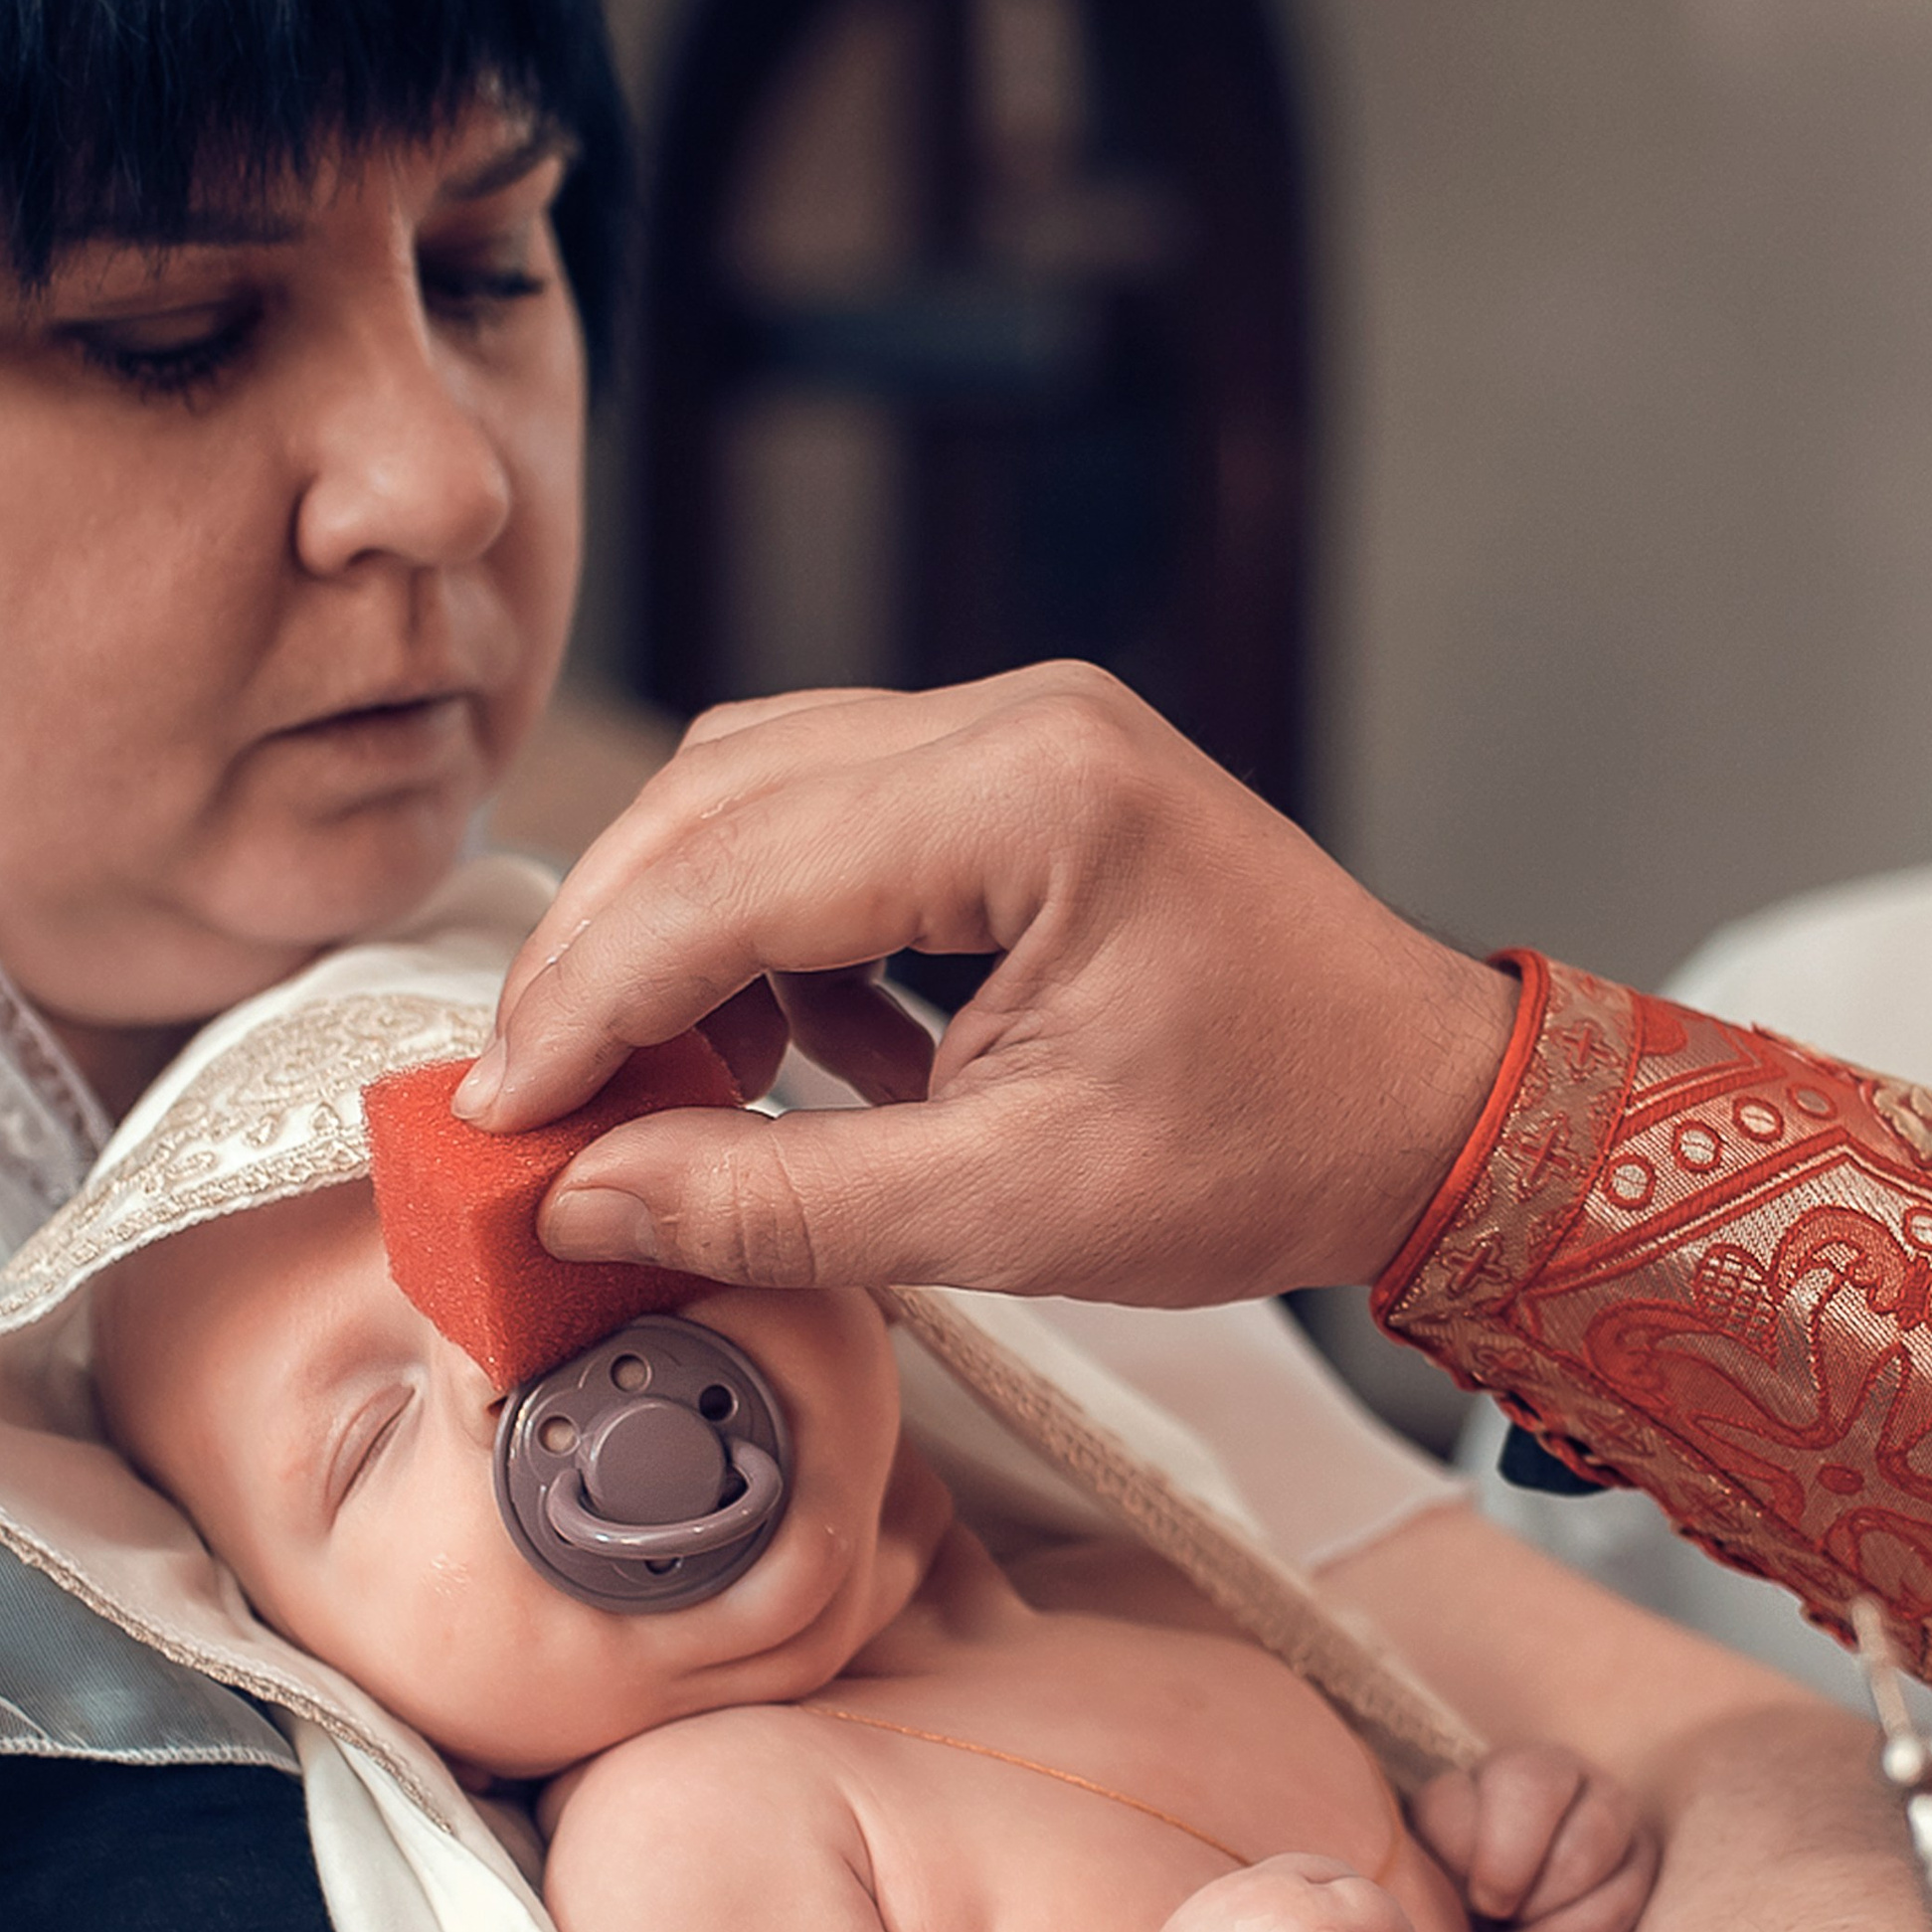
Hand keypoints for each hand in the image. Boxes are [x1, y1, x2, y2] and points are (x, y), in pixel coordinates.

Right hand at [452, 673, 1519, 1306]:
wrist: (1430, 1116)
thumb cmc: (1277, 1154)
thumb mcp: (1016, 1210)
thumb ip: (781, 1203)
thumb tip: (585, 1202)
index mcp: (1029, 796)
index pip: (724, 874)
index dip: (586, 1004)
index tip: (501, 1118)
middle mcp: (1014, 720)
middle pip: (713, 804)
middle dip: (605, 962)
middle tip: (542, 1110)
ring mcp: (1018, 733)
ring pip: (755, 798)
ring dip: (681, 942)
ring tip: (669, 1097)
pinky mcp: (1020, 778)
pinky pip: (832, 823)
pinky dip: (774, 937)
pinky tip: (798, 1060)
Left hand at [1410, 1746, 1657, 1931]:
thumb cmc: (1446, 1885)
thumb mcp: (1429, 1851)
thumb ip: (1444, 1841)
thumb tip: (1487, 1891)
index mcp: (1537, 1772)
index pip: (1533, 1789)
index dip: (1504, 1857)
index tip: (1479, 1900)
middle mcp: (1601, 1802)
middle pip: (1586, 1850)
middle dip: (1531, 1908)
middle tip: (1499, 1925)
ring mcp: (1638, 1860)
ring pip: (1616, 1911)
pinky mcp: (1653, 1923)